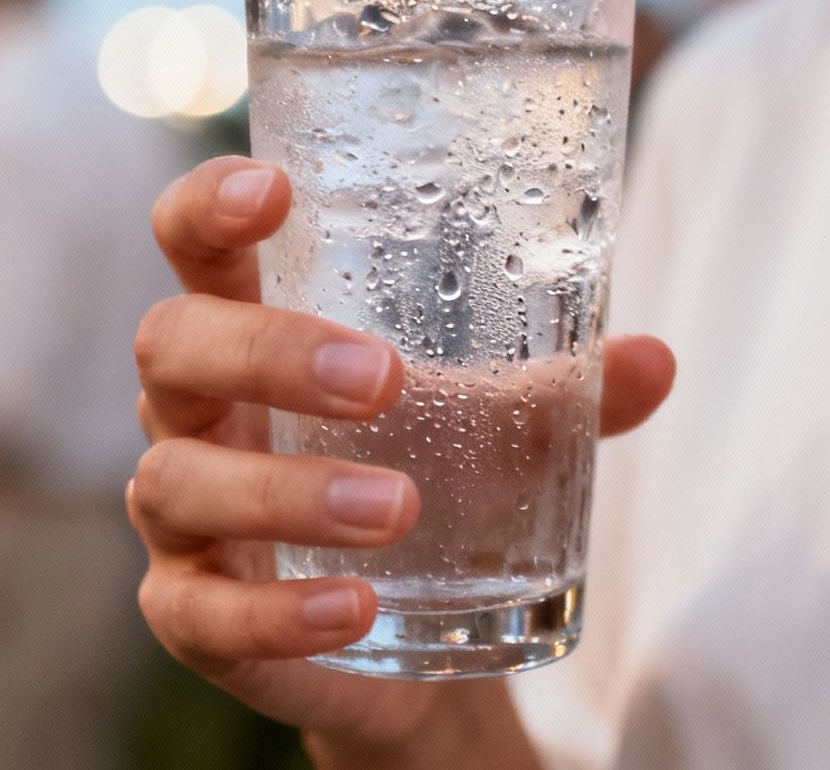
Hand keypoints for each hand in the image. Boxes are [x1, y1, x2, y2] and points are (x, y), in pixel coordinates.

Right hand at [130, 157, 673, 754]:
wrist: (417, 640)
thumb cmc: (433, 477)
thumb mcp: (501, 426)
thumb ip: (567, 391)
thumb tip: (656, 360)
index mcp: (253, 327)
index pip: (194, 244)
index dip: (208, 205)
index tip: (272, 190)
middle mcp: (195, 411)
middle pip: (172, 347)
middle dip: (268, 353)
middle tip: (382, 380)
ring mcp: (183, 516)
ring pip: (180, 482)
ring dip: (288, 492)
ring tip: (397, 509)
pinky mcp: (192, 616)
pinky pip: (200, 614)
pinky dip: (278, 613)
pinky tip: (355, 608)